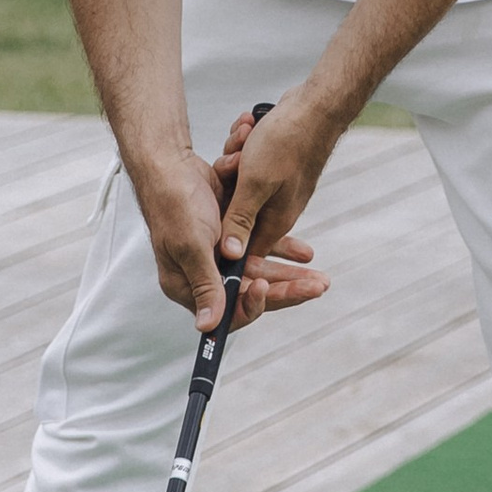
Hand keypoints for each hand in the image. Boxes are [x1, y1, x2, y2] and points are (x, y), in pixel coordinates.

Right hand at [136, 140, 326, 332]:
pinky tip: (304, 253)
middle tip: (317, 287)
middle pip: (251, 293)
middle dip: (285, 291)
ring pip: (261, 273)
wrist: (172, 164)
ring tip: (319, 278)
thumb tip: (208, 327)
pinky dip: (282, 250)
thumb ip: (205, 284)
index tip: (270, 289)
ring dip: (289, 274)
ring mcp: (219, 257)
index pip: (227, 311)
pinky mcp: (231, 238)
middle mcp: (205, 276)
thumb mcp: (192, 246)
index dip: (254, 304)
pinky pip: (261, 250)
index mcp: (187, 285)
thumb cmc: (174, 204)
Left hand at [216, 91, 342, 282]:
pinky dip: (243, 146)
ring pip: (238, 182)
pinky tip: (249, 126)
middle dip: (227, 182)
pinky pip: (246, 164)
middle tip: (235, 160)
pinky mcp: (273, 168)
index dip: (223, 238)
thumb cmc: (288, 142)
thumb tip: (230, 256)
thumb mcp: (256, 183)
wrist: (315, 107)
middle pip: (235, 210)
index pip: (243, 249)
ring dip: (234, 157)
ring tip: (246, 135)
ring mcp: (275, 187)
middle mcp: (276, 208)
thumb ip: (240, 219)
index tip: (207, 217)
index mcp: (274, 221)